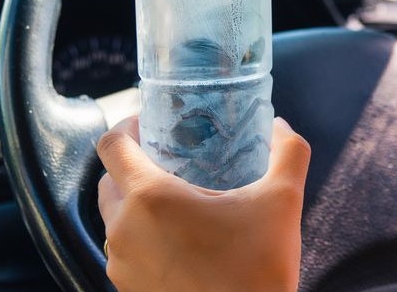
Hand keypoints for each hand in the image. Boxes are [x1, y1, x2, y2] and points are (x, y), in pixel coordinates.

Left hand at [96, 115, 310, 291]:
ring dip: (137, 203)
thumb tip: (281, 126)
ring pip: (115, 218)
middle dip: (133, 164)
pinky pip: (125, 249)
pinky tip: (179, 239)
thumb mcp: (283, 201)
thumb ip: (287, 152)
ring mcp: (121, 264)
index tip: (149, 123)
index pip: (110, 145)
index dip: (126, 125)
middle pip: (109, 180)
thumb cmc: (258, 270)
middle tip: (170, 159)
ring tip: (178, 200)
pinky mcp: (128, 289)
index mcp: (149, 198)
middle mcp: (123, 229)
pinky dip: (142, 236)